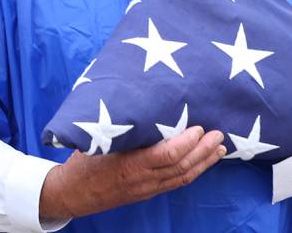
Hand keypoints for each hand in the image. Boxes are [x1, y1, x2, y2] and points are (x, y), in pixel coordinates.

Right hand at [39, 126, 225, 219]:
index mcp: (130, 164)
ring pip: (182, 177)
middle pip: (181, 167)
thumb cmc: (83, 161)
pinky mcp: (148, 192)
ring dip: (204, 163)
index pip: (167, 155)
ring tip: (220, 149)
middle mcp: (143, 179)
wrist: (71, 194)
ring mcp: (147, 188)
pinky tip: (203, 162)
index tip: (198, 128)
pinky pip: (176, 182)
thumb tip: (138, 97)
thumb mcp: (97, 140)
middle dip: (203, 151)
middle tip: (219, 134)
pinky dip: (193, 171)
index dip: (187, 143)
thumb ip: (120, 125)